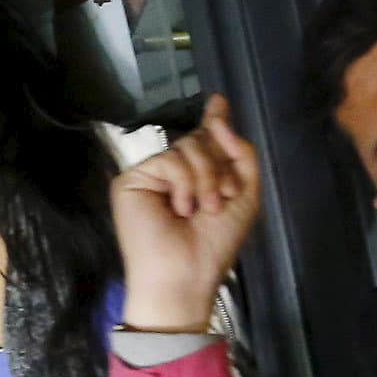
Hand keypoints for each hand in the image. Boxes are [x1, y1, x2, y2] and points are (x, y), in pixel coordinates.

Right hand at [111, 95, 259, 329]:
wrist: (185, 275)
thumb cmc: (215, 245)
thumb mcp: (244, 196)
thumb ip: (240, 154)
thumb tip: (218, 113)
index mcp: (198, 179)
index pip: (205, 142)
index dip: (213, 122)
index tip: (218, 101)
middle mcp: (173, 174)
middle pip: (200, 141)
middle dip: (220, 167)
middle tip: (222, 199)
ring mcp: (150, 175)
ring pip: (187, 148)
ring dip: (205, 179)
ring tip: (201, 210)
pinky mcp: (131, 180)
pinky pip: (169, 159)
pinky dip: (183, 182)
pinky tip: (179, 208)